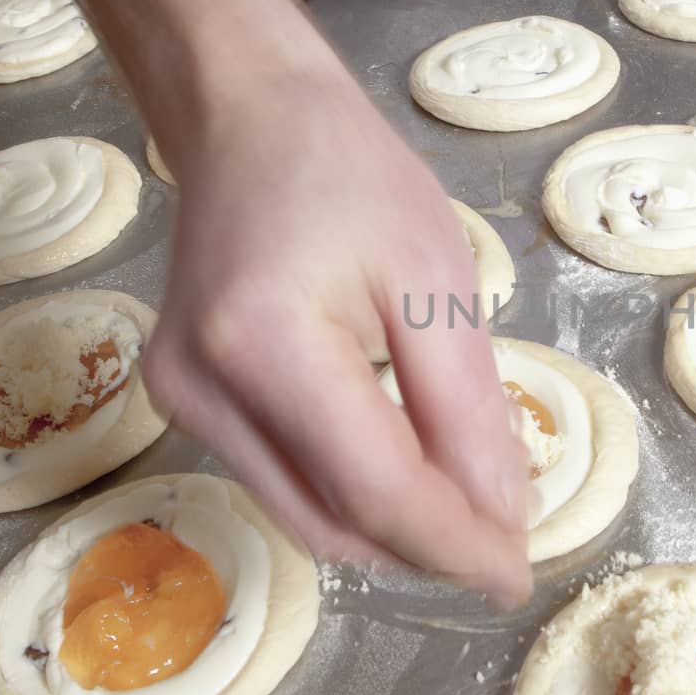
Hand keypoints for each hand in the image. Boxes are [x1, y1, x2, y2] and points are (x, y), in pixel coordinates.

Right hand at [141, 28, 533, 605]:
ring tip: (464, 506)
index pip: (377, 491)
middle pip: (334, 524)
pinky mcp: (177, 402)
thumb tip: (500, 517)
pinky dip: (348, 495)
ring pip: (304, 518)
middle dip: (427, 548)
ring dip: (390, 531)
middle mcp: (201, 389)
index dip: (455, 545)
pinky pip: (280, 483)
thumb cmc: (351, 176)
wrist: (246, 119)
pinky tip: (402, 470)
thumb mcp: (437, 278)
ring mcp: (177, 401)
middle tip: (505, 540)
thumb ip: (467, 409)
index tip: (519, 575)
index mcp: (266, 344)